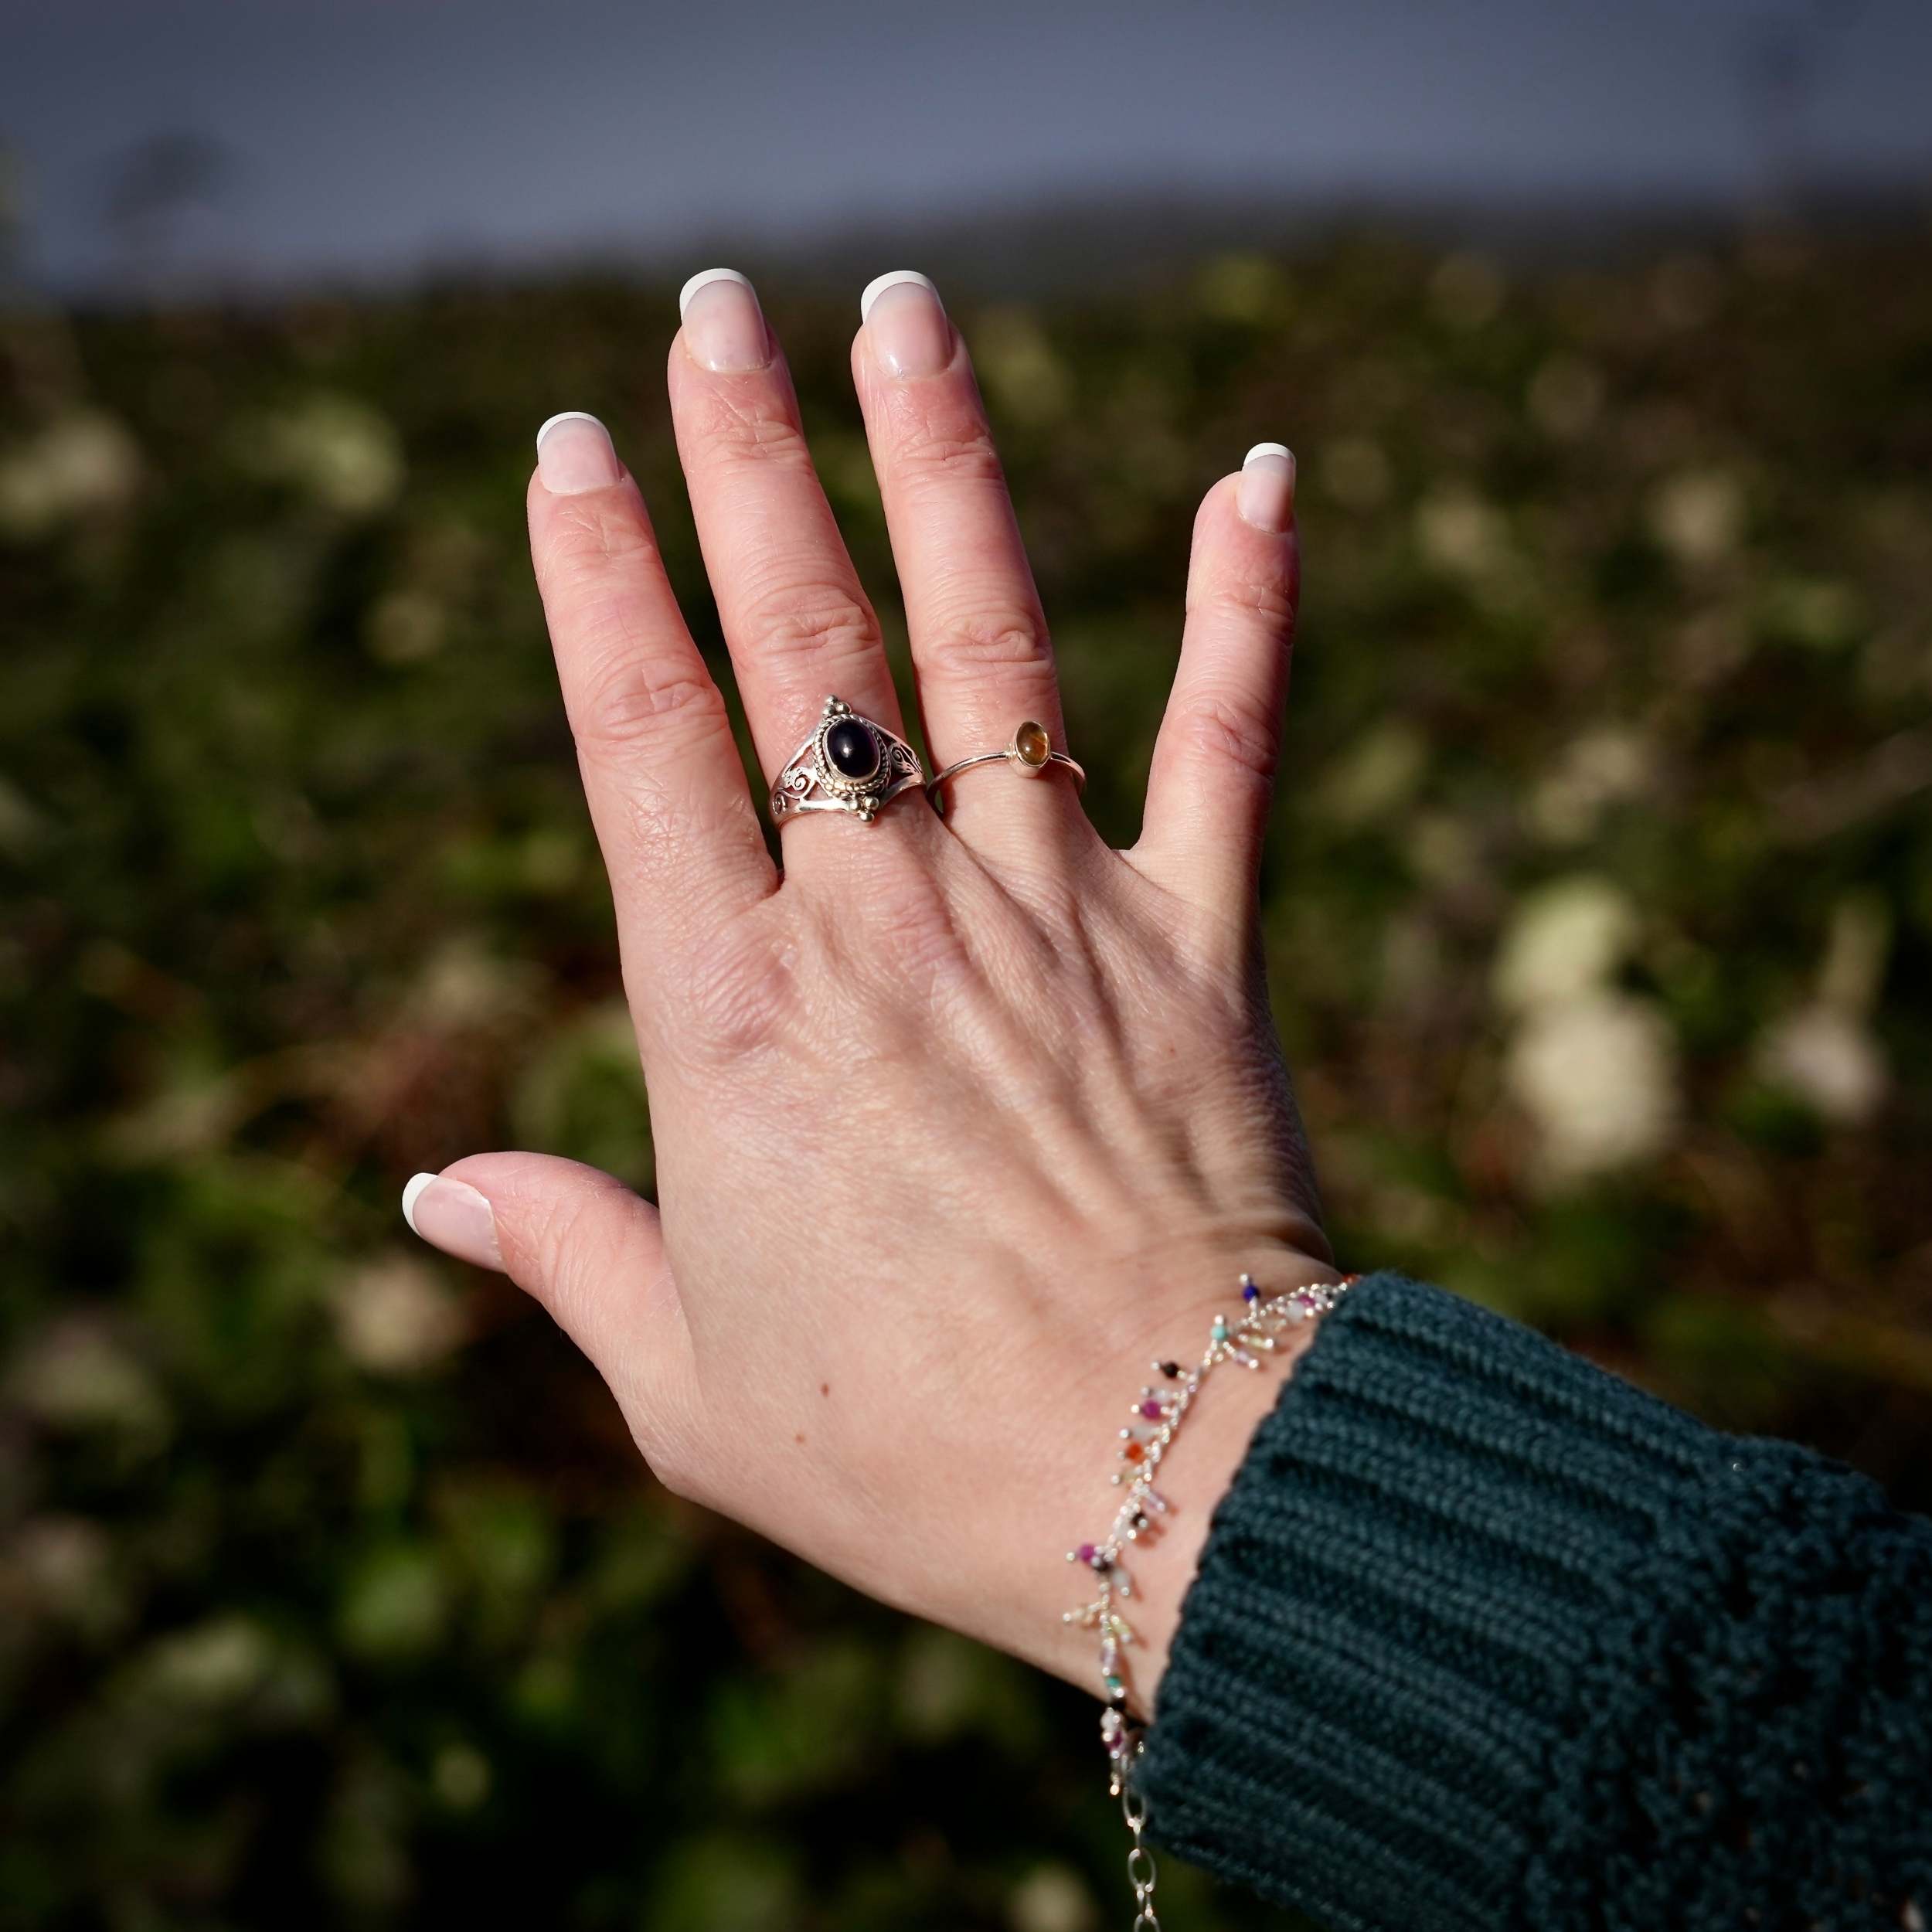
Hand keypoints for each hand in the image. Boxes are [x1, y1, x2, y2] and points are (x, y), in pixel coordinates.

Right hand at [402, 269, 1332, 1699]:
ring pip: (988, 636)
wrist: (1167, 1483)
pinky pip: (1231, 733)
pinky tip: (1261, 472)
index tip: (571, 448)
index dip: (597, 577)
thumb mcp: (686, 1381)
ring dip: (938, 460)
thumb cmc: (907, 1452)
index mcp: (733, 1015)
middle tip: (710, 306)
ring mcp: (1053, 910)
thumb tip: (431, 1198)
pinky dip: (1248, 600)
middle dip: (742, 456)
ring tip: (898, 314)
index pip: (641, 734)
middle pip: (799, 638)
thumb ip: (562, 1257)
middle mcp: (884, 919)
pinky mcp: (1200, 938)